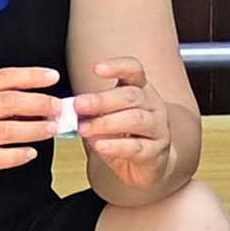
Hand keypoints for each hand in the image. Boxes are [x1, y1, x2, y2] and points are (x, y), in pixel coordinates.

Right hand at [0, 65, 64, 192]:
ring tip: (51, 129)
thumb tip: (32, 100)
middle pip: (7, 102)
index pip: (2, 78)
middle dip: (38, 103)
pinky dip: (17, 155)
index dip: (30, 75)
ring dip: (33, 129)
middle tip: (59, 107)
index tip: (53, 76)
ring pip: (6, 130)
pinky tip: (30, 153)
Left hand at [72, 57, 179, 187]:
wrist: (149, 163)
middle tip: (79, 105)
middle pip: (131, 96)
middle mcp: (153, 105)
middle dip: (102, 100)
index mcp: (141, 89)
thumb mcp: (107, 118)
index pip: (134, 70)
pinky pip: (136, 147)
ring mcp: (158, 128)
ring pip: (135, 120)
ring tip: (84, 129)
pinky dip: (116, 146)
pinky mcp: (156, 152)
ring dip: (106, 123)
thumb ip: (92, 112)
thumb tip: (71, 109)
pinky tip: (101, 146)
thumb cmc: (125, 135)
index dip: (117, 67)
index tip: (97, 69)